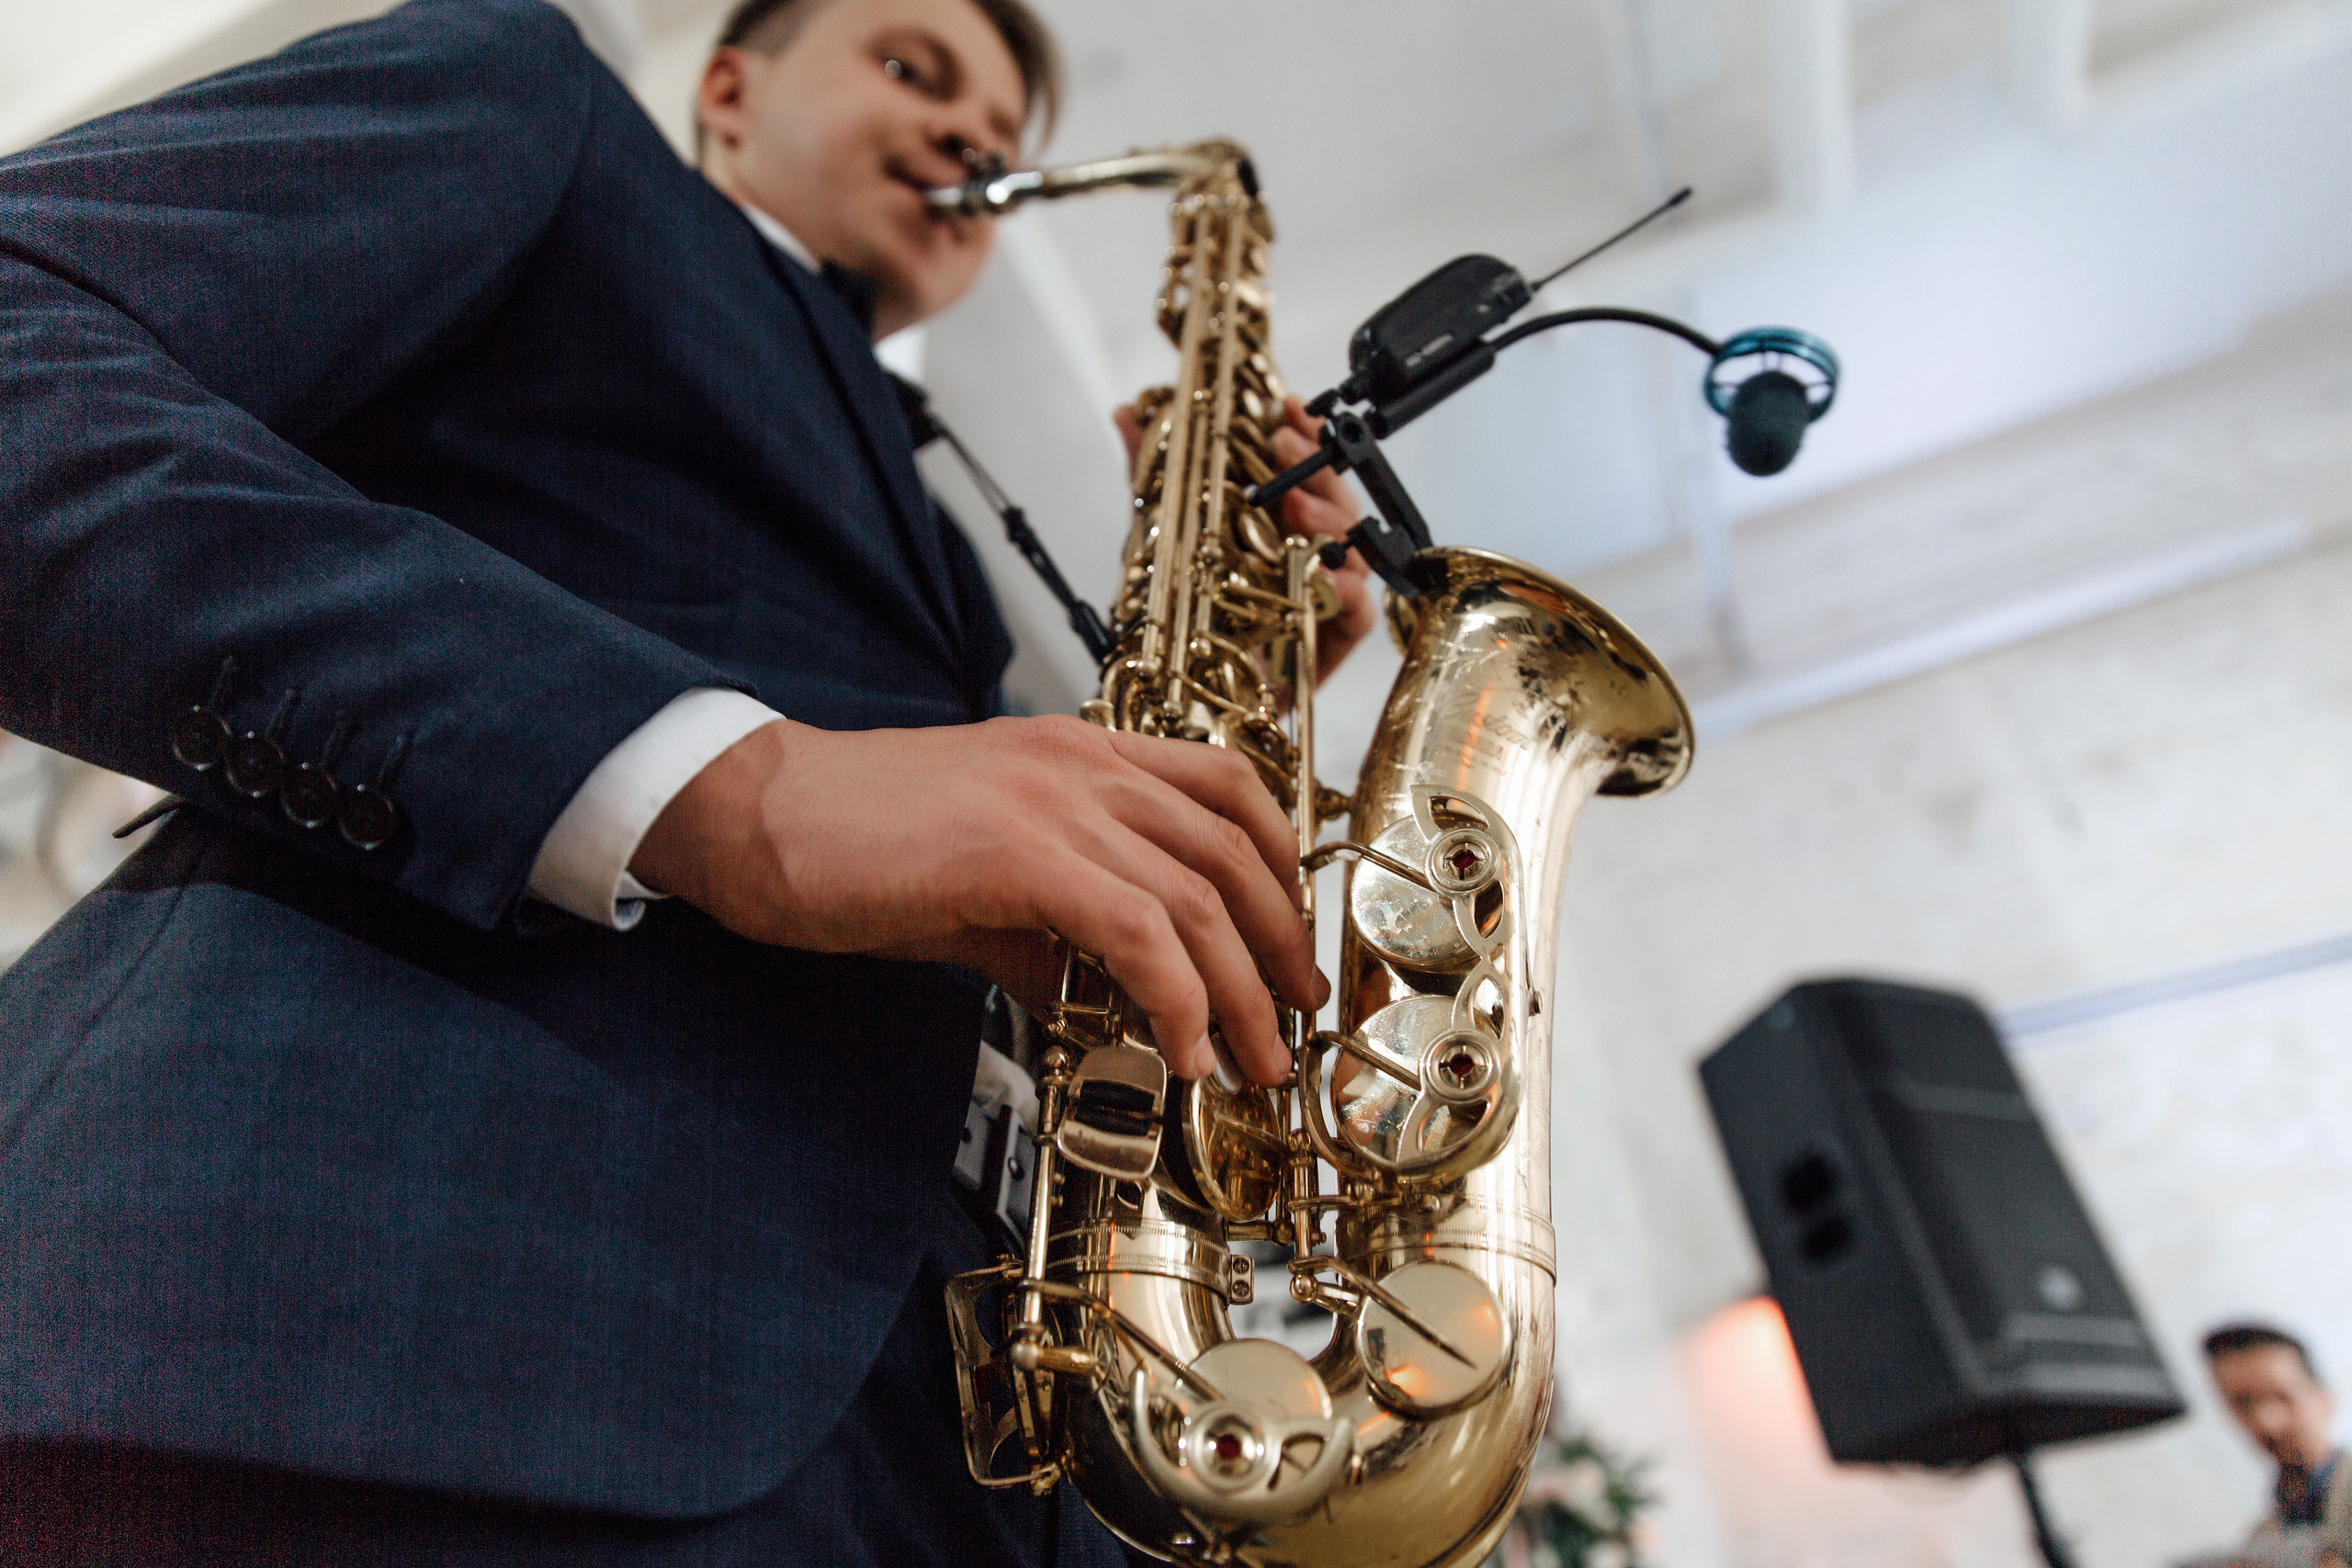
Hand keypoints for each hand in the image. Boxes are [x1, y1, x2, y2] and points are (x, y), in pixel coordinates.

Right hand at [630, 715, 1326, 1083]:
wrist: (751, 813)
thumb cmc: (850, 842)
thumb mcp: (977, 877)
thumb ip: (1049, 925)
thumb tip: (1101, 991)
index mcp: (1078, 752)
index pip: (1227, 785)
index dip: (1280, 865)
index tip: (1288, 942)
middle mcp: (1082, 763)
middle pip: (1234, 849)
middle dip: (1281, 946)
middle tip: (1294, 1020)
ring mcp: (1053, 801)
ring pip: (1199, 897)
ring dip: (1243, 993)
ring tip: (1254, 1060)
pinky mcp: (1017, 853)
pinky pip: (1138, 932)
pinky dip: (1178, 998)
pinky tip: (1183, 1050)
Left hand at [1113, 395, 1377, 681]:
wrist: (1179, 702)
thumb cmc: (1180, 623)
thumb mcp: (1157, 536)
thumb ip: (1149, 475)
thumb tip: (1127, 414)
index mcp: (1274, 523)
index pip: (1304, 469)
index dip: (1302, 434)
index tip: (1285, 407)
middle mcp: (1303, 555)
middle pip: (1335, 502)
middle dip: (1316, 468)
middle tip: (1286, 446)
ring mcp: (1321, 598)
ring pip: (1353, 549)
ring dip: (1331, 519)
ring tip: (1298, 507)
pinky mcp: (1329, 644)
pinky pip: (1358, 615)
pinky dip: (1351, 592)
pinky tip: (1332, 575)